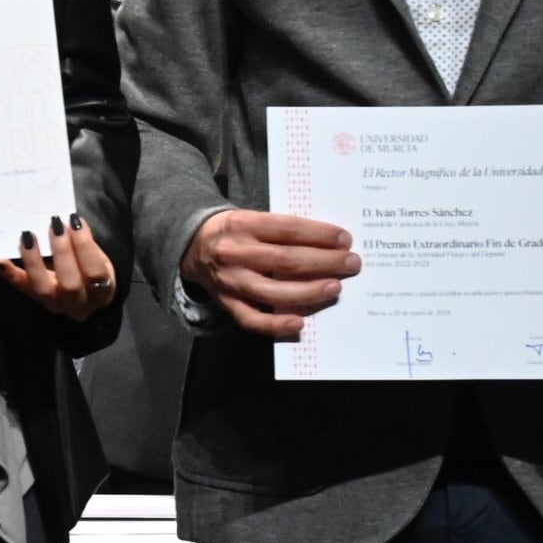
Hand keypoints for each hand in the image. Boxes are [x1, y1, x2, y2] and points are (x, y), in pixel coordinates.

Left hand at [0, 215, 115, 321]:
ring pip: (42, 289)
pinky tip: (0, 260)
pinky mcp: (36, 300)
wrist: (84, 291)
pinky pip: (22, 288)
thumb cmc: (90, 267)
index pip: (95, 272)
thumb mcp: (98, 256)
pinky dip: (10, 274)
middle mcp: (79, 305)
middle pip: (70, 284)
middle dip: (62, 252)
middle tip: (54, 225)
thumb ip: (85, 241)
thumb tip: (72, 219)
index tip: (75, 222)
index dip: (85, 247)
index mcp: (102, 290)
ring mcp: (56, 305)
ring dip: (34, 261)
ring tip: (28, 236)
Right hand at [182, 206, 358, 339]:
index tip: (344, 240)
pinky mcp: (226, 303)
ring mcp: (230, 281)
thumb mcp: (250, 218)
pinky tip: (300, 323)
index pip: (287, 229)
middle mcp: (235, 252)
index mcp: (242, 224)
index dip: (319, 234)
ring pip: (274, 291)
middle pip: (286, 260)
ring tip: (335, 287)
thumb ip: (280, 229)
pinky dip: (277, 325)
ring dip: (309, 291)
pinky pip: (253, 320)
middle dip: (324, 262)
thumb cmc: (233, 231)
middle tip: (351, 263)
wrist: (190, 245)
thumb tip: (327, 243)